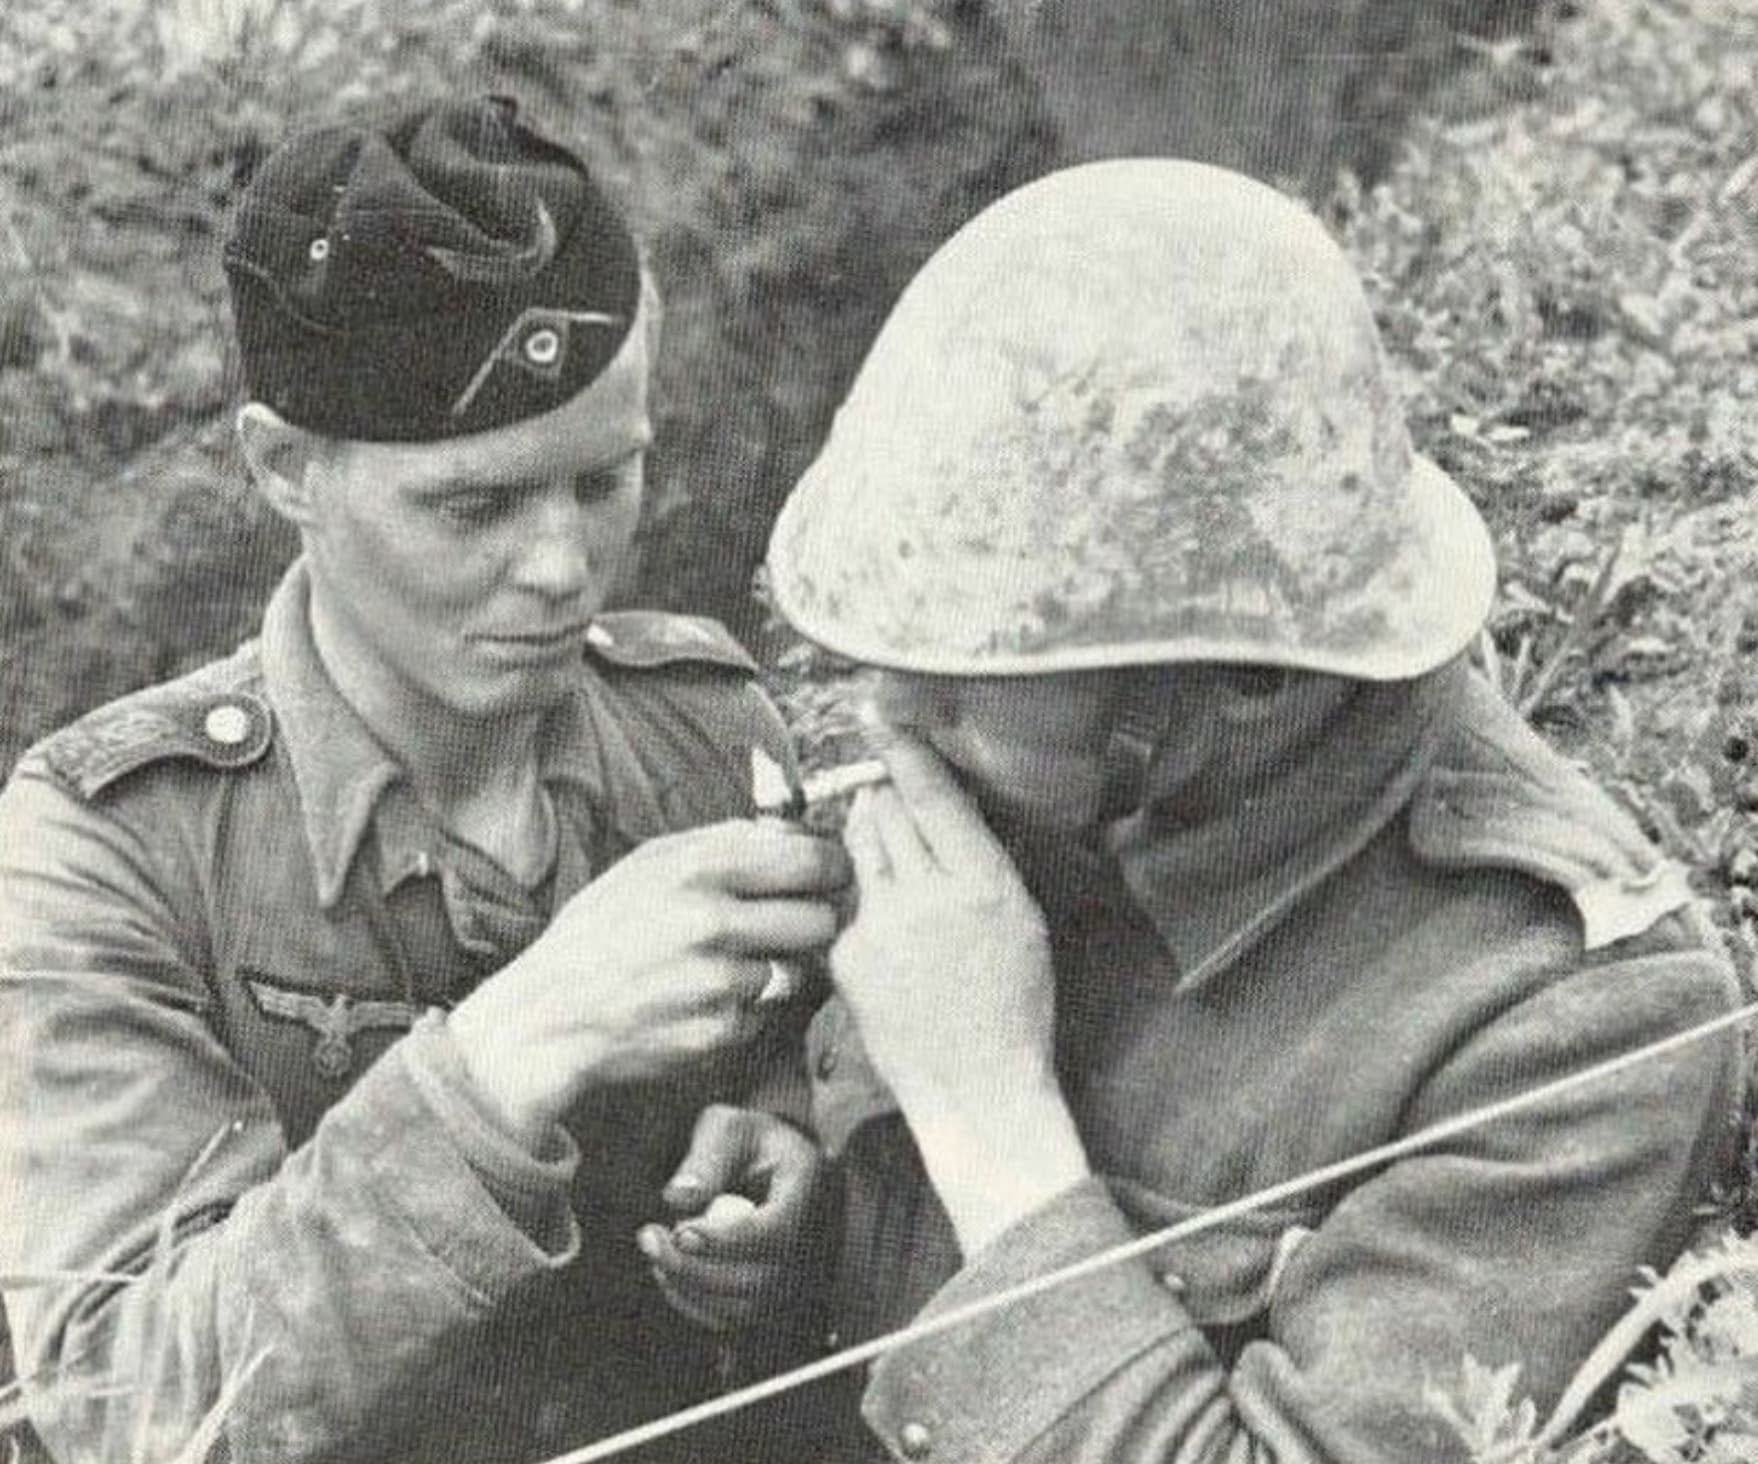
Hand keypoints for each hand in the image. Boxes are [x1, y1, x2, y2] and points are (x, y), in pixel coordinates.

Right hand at [449, 821, 848, 1147]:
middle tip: (795, 924)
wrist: (549, 1016)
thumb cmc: (600, 933)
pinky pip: (768, 1012)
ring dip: (780, 969)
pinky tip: (710, 1000)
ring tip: (734, 965)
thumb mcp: (648, 865)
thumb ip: (722, 842)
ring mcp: (718, 982)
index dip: (830, 868)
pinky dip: (751, 1008)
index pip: (809, 858)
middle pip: (820, 918)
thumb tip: (791, 828)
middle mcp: (712, 922)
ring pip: (798, 969)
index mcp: (698, 868)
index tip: (829, 875)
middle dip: (814, 922)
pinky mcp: (719, 1032)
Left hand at [636, 1105, 827, 1331]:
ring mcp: (795, 1274)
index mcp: (807, 1189)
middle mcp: (812, 1240)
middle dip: (694, 1268)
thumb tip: (677, 1198)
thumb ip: (707, 1158)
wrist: (774, 1164)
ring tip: (657, 1248)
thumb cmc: (749, 1142)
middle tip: (649, 1238)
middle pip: (758, 1280)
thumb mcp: (729, 1129)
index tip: (680, 1230)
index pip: (777, 1232)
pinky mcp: (772, 1296)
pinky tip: (670, 1269)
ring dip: (689, 1286)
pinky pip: (732, 1318)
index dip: (727, 1241)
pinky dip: (694, 1301)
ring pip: (742, 1307)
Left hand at [832, 733, 1088, 1252]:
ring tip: (885, 850)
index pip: (932, 797)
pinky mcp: (849, 955)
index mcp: (983, 883)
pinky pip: (849, 904)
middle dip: (884, 798)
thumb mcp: (1021, 922)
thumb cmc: (1013, 1005)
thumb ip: (981, 862)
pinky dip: (862, 904)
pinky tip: (890, 934)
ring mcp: (883, 925)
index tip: (881, 718)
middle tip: (886, 792)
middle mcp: (930, 895)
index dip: (904, 753)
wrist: (978, 1088)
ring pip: (860, 847)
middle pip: (887, 813)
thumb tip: (944, 811)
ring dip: (867, 835)